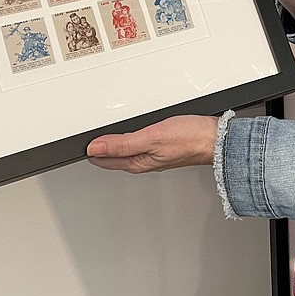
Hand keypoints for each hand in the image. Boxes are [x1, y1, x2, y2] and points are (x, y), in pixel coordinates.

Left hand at [86, 115, 218, 172]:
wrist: (217, 139)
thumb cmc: (190, 138)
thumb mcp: (151, 137)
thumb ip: (122, 143)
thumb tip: (95, 147)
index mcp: (137, 162)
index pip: (104, 159)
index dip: (90, 151)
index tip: (77, 146)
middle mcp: (143, 160)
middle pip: (113, 156)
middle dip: (98, 149)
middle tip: (84, 142)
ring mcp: (153, 154)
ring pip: (125, 150)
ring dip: (113, 144)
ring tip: (100, 138)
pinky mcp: (162, 146)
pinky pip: (138, 144)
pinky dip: (129, 139)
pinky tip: (129, 133)